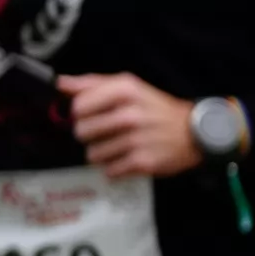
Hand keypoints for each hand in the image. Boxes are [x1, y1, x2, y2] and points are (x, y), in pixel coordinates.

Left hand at [58, 74, 201, 178]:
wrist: (195, 132)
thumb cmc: (156, 108)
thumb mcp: (130, 87)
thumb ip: (93, 84)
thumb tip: (59, 84)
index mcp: (125, 90)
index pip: (78, 106)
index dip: (81, 113)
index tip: (95, 114)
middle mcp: (130, 114)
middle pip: (81, 132)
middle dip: (91, 135)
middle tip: (109, 132)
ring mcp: (136, 140)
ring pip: (92, 155)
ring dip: (103, 154)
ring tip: (120, 147)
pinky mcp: (142, 162)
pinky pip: (109, 171)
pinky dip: (116, 168)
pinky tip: (129, 159)